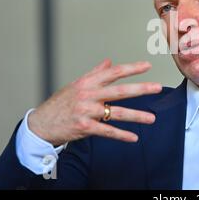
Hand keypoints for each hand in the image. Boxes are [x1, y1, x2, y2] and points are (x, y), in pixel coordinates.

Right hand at [28, 59, 161, 145]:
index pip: (113, 72)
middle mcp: (88, 95)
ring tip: (151, 118)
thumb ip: (94, 73)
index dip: (131, 68)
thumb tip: (108, 61)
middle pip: (119, 90)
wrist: (41, 123)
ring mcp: (86, 111)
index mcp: (88, 82)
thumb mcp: (76, 84)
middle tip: (157, 87)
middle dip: (140, 89)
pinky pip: (107, 131)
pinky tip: (133, 137)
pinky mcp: (84, 127)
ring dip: (136, 116)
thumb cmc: (60, 103)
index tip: (147, 65)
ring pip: (116, 112)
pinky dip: (121, 134)